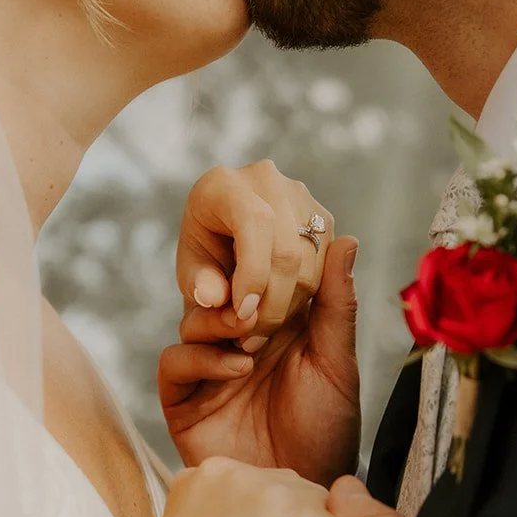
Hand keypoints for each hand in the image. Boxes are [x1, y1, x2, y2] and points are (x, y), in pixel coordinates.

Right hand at [159, 231, 360, 482]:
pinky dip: (200, 357)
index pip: (252, 281)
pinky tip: (237, 368)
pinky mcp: (183, 402)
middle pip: (215, 296)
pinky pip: (174, 362)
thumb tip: (345, 238)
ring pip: (191, 322)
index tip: (273, 256)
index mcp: (273, 329)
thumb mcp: (336, 361)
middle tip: (254, 300)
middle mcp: (236, 345)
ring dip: (217, 323)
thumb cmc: (327, 433)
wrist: (304, 494)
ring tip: (250, 339)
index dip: (257, 266)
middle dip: (232, 292)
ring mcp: (207, 372)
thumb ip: (336, 303)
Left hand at [175, 161, 333, 334]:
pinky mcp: (322, 216)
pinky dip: (305, 296)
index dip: (253, 272)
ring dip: (289, 305)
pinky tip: (279, 310)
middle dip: (272, 302)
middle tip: (251, 336)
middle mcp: (266, 180)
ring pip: (310, 262)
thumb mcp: (191, 272)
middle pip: (286, 249)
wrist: (225, 240)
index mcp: (224, 184)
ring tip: (261, 329)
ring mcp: (299, 195)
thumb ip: (199, 284)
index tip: (243, 314)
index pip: (254, 221)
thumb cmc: (204, 255)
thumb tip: (216, 297)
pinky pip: (325, 266)